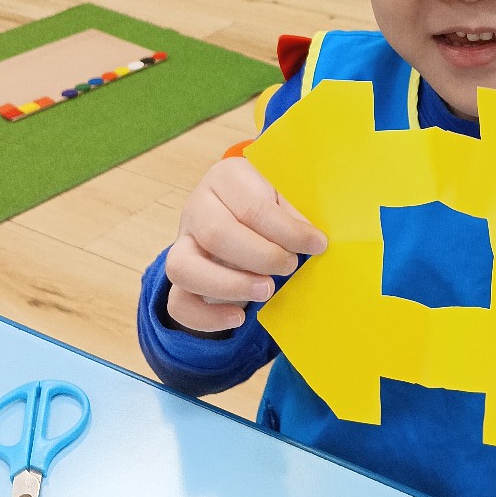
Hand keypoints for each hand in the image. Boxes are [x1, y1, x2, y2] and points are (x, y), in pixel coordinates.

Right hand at [164, 157, 326, 332]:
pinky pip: (178, 303)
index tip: (317, 245)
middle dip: (260, 257)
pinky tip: (239, 318)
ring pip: (183, 267)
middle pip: (216, 234)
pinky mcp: (181, 275)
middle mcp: (197, 207)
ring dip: (230, 285)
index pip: (252, 207)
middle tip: (289, 266)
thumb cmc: (268, 203)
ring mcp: (182, 242)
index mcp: (226, 178)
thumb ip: (294, 214)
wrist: (240, 213)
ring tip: (267, 291)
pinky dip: (207, 317)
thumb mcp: (283, 196)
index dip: (286, 231)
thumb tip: (314, 241)